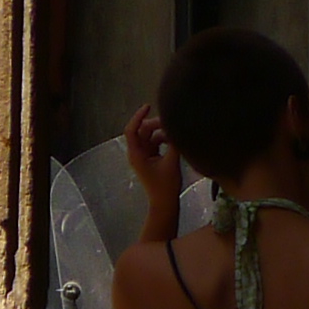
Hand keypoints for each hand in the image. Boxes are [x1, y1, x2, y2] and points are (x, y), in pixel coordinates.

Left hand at [119, 104, 179, 223]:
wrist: (165, 202)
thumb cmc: (165, 185)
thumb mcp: (172, 162)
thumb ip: (174, 142)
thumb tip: (177, 126)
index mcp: (136, 153)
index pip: (131, 129)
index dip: (138, 116)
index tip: (148, 106)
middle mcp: (137, 152)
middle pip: (142, 130)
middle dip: (156, 124)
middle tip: (171, 123)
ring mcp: (144, 155)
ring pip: (150, 135)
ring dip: (162, 132)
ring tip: (175, 133)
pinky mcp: (151, 158)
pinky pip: (156, 142)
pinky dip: (164, 139)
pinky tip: (175, 141)